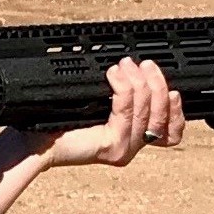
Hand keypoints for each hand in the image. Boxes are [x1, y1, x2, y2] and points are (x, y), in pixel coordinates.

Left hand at [40, 57, 184, 167]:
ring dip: (137, 81)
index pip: (172, 132)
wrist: (36, 141)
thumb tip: (138, 68)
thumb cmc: (60, 119)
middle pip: (163, 114)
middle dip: (156, 83)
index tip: (172, 86)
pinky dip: (123, 88)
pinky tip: (113, 75)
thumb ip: (124, 95)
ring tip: (124, 65)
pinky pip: (126, 110)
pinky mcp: (112, 146)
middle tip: (144, 64)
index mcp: (134, 138)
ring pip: (145, 108)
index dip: (177, 108)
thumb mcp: (99, 104)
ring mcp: (124, 148)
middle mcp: (133, 146)